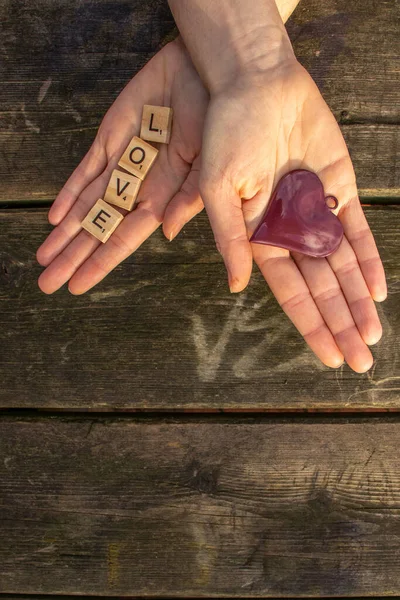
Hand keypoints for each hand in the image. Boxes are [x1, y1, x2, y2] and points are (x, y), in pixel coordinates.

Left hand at [36, 38, 206, 293]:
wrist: (205, 71)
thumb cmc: (216, 117)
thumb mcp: (211, 163)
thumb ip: (188, 199)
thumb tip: (165, 233)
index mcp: (164, 198)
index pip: (125, 238)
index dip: (101, 262)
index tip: (79, 285)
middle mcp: (139, 187)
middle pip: (99, 227)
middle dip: (74, 255)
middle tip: (48, 282)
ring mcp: (122, 163)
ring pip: (87, 204)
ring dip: (66, 231)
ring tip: (44, 257)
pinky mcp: (111, 138)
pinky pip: (86, 169)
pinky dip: (69, 192)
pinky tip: (55, 216)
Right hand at [167, 59, 386, 372]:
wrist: (256, 83)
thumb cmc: (229, 131)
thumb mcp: (217, 187)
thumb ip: (229, 238)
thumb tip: (235, 285)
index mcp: (258, 237)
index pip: (289, 292)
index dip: (310, 324)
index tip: (328, 355)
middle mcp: (290, 231)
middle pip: (321, 288)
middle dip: (340, 324)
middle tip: (360, 362)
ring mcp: (316, 211)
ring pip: (343, 266)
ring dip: (359, 301)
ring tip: (371, 337)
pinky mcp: (338, 188)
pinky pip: (357, 230)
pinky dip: (369, 259)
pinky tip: (379, 290)